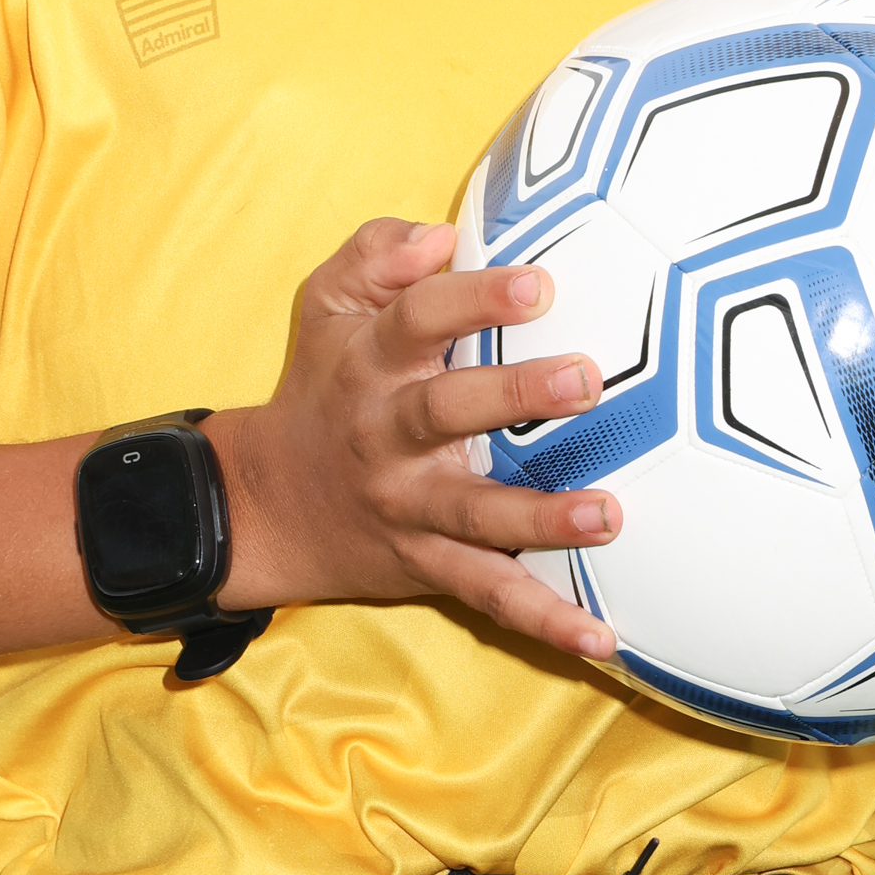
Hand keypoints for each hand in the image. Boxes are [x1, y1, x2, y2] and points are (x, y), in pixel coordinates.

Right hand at [211, 219, 621, 659]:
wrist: (267, 503)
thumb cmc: (323, 382)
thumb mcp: (325, 303)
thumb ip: (376, 253)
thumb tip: (439, 236)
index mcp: (371, 363)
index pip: (418, 320)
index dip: (475, 299)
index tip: (537, 282)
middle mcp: (388, 435)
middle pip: (447, 411)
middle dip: (516, 394)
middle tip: (587, 378)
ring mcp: (410, 507)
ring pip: (476, 515)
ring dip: (543, 518)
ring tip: (608, 514)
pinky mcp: (429, 565)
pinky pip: (489, 595)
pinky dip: (545, 622)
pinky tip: (602, 638)